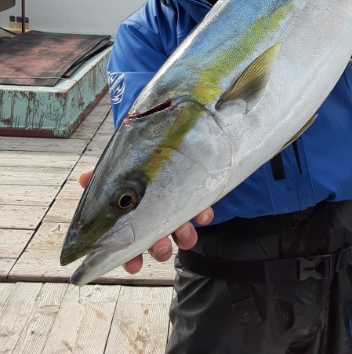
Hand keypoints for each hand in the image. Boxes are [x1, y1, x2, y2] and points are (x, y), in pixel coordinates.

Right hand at [78, 168, 213, 273]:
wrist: (170, 150)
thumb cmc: (136, 169)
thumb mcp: (118, 172)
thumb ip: (102, 177)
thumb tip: (83, 178)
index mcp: (134, 221)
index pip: (129, 248)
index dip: (131, 260)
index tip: (134, 265)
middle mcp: (157, 222)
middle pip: (157, 245)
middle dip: (159, 249)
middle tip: (160, 246)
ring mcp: (178, 213)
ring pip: (181, 235)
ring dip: (183, 236)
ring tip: (184, 231)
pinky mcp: (197, 201)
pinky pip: (202, 214)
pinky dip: (203, 215)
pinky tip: (203, 214)